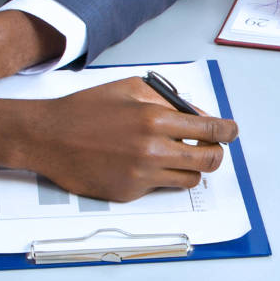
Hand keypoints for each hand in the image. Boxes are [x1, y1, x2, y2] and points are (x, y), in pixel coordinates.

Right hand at [0, 77, 238, 201]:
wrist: (48, 137)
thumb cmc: (85, 109)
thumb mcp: (129, 89)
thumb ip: (166, 100)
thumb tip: (194, 114)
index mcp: (155, 118)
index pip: (210, 129)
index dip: (227, 131)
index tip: (231, 132)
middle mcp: (152, 149)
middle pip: (208, 159)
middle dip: (215, 154)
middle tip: (211, 149)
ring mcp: (142, 174)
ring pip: (190, 178)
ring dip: (190, 168)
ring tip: (176, 157)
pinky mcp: (129, 192)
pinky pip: (161, 187)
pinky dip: (160, 177)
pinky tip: (140, 164)